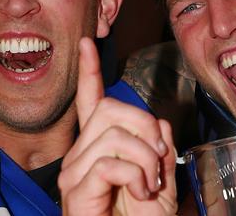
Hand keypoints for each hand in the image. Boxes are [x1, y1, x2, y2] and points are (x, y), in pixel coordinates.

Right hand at [58, 37, 176, 215]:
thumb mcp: (160, 179)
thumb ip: (157, 146)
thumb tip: (158, 124)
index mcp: (98, 147)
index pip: (91, 100)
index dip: (89, 70)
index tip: (87, 42)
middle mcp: (80, 154)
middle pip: (111, 107)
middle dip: (146, 127)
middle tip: (157, 159)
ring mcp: (75, 172)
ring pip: (115, 133)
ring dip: (146, 159)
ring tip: (149, 184)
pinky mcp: (77, 189)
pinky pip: (112, 161)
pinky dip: (137, 175)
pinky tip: (140, 192)